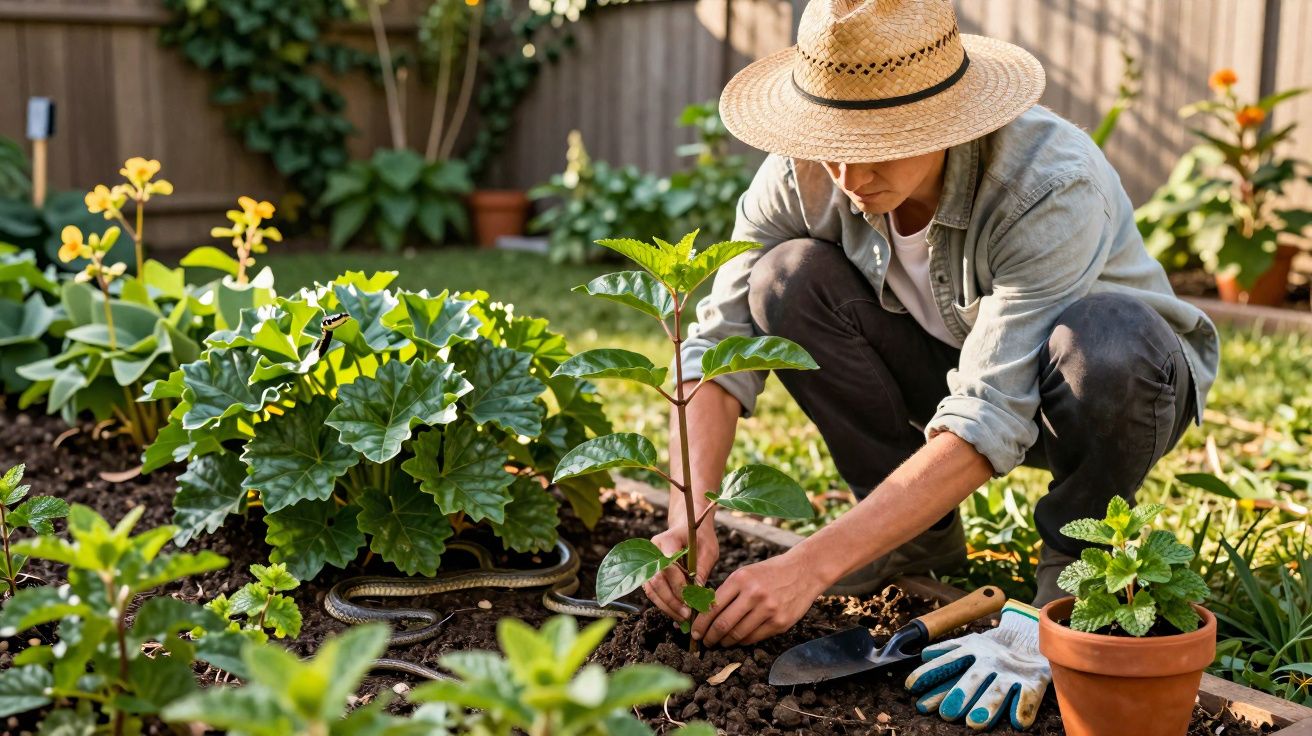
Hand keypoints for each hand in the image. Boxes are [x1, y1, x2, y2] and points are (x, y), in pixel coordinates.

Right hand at [643, 523, 718, 621]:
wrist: (688, 530)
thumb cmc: (700, 539)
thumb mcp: (708, 551)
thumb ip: (702, 570)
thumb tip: (697, 595)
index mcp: (666, 540)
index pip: (668, 565)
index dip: (678, 584)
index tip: (691, 599)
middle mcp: (651, 552)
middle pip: (656, 580)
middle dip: (671, 599)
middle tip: (687, 614)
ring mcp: (647, 563)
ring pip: (651, 589)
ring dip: (667, 606)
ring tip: (683, 618)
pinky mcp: (648, 574)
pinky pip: (653, 592)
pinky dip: (664, 604)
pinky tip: (677, 613)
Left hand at [691, 548, 825, 646]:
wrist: (804, 571)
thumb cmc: (770, 573)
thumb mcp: (746, 574)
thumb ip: (728, 592)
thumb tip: (706, 615)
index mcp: (740, 579)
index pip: (713, 607)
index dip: (701, 623)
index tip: (695, 632)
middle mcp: (753, 594)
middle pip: (723, 624)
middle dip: (710, 637)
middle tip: (705, 642)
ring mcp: (768, 610)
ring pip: (738, 634)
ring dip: (725, 642)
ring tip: (720, 642)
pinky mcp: (780, 622)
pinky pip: (754, 638)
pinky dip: (742, 641)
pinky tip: (737, 640)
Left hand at [905, 601, 1050, 730]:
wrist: (1033, 633)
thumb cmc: (994, 647)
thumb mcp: (971, 644)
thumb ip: (948, 653)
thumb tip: (924, 655)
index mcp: (972, 651)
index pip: (948, 663)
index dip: (930, 673)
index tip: (911, 686)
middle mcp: (990, 661)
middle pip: (973, 678)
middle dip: (959, 694)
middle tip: (946, 713)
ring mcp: (1012, 672)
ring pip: (998, 690)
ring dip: (987, 706)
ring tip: (974, 723)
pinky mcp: (1035, 681)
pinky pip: (1029, 696)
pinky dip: (1024, 707)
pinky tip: (1017, 722)